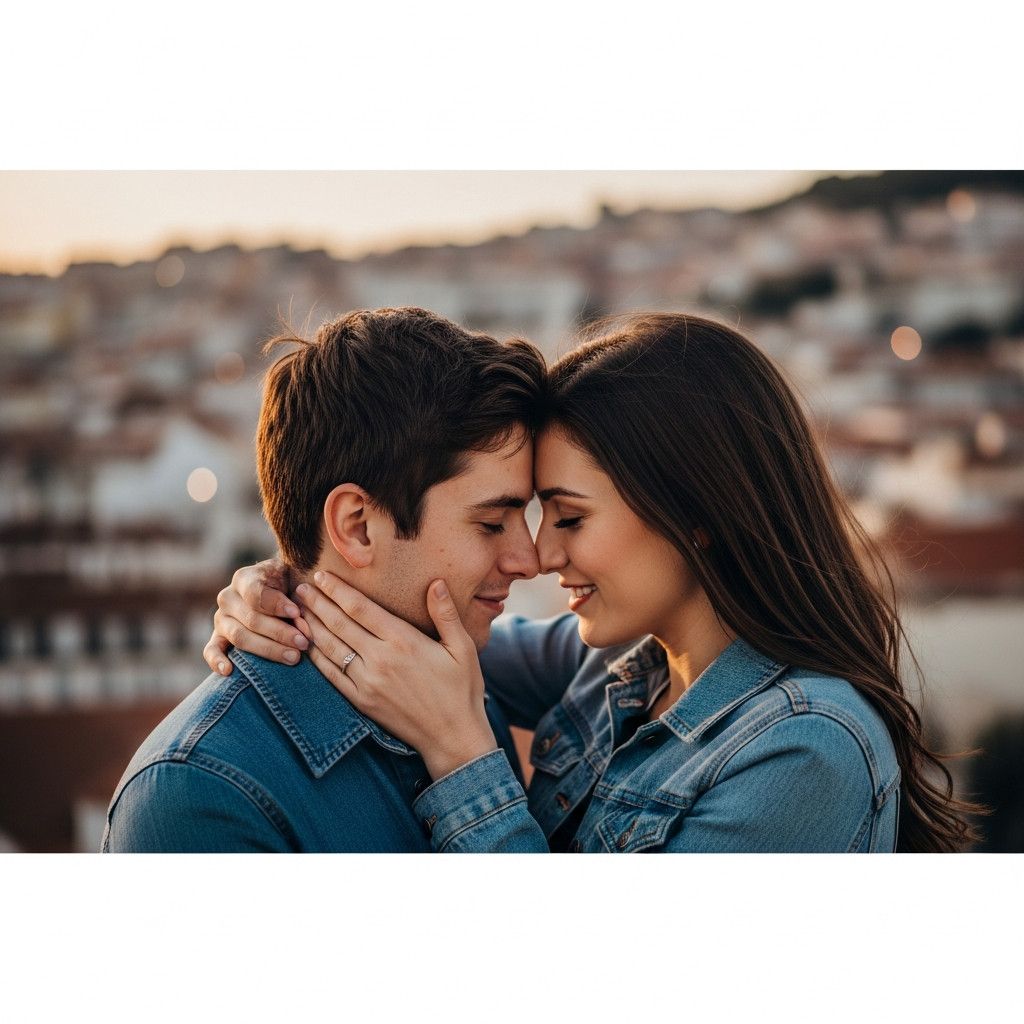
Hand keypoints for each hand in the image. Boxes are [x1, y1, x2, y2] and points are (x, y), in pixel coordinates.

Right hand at [203, 558, 310, 675]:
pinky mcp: (218, 637)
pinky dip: (216, 660)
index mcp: (245, 578)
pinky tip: (228, 670)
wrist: (279, 591)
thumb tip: (301, 622)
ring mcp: (221, 619)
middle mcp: (228, 597)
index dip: (277, 604)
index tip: (297, 613)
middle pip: (251, 619)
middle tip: (303, 643)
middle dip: (280, 632)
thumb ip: (296, 598)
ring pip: (239, 636)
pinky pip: (211, 649)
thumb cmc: (290, 585)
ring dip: (267, 649)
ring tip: (293, 657)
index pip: (256, 593)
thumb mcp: (293, 581)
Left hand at [296, 571, 497, 780]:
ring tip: (297, 610)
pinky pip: (331, 675)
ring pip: (330, 647)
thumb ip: (446, 614)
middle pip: (339, 624)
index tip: (322, 575)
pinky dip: (316, 657)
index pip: (361, 608)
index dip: (338, 590)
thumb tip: (436, 583)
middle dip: (317, 603)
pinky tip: (307, 645)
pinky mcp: (361, 701)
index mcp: (404, 641)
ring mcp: (368, 682)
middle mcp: (381, 659)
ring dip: (311, 626)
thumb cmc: (461, 690)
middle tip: (300, 586)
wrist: (453, 737)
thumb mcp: (463, 648)